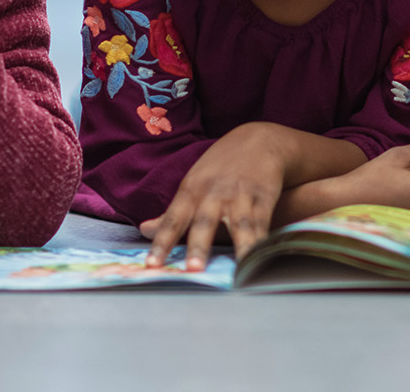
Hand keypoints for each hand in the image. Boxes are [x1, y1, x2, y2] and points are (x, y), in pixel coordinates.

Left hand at [140, 124, 290, 270]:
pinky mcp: (265, 196)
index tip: (152, 264)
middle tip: (193, 269)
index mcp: (192, 189)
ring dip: (239, 246)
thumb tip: (144, 230)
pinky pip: (263, 223)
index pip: (173, 219)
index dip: (162, 241)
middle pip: (205, 222)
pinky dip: (262, 241)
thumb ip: (172, 212)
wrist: (259, 139)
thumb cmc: (220, 167)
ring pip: (240, 224)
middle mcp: (214, 193)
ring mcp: (241, 194)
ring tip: (240, 269)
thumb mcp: (193, 183)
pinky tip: (262, 258)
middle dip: (199, 245)